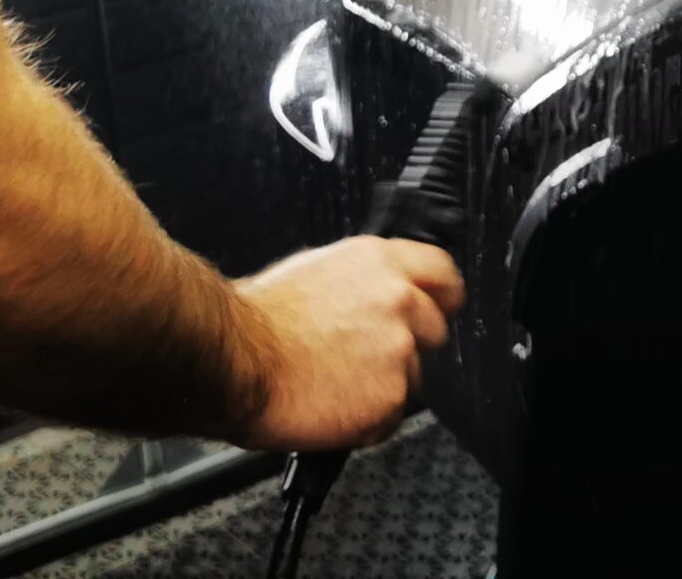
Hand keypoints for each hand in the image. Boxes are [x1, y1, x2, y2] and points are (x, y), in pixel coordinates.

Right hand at [230, 236, 466, 451]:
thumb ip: (360, 281)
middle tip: (368, 359)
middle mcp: (399, 300)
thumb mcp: (315, 270)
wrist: (238, 361)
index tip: (437, 310)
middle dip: (409, 346)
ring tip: (337, 384)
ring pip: (414, 376)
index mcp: (380, 262)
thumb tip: (373, 291)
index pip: (443, 274)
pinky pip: (392, 415)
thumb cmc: (259, 321)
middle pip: (435, 329)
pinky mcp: (391, 398)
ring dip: (384, 385)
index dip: (440, 297)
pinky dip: (367, 419)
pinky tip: (333, 406)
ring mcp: (400, 350)